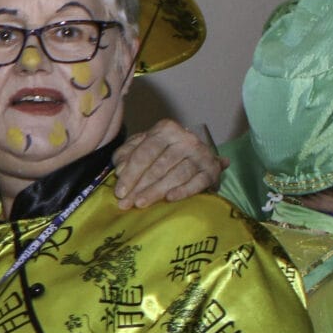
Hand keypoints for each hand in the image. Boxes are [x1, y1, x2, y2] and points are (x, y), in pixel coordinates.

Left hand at [111, 118, 225, 208]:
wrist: (194, 155)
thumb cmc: (159, 152)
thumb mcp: (139, 147)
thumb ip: (125, 155)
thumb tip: (120, 170)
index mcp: (166, 130)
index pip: (144, 154)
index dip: (130, 174)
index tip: (119, 192)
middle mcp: (186, 139)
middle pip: (158, 166)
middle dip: (140, 187)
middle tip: (126, 203)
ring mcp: (201, 154)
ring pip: (176, 175)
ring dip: (156, 191)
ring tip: (141, 203)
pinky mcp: (212, 170)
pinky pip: (197, 182)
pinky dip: (183, 191)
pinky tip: (169, 198)